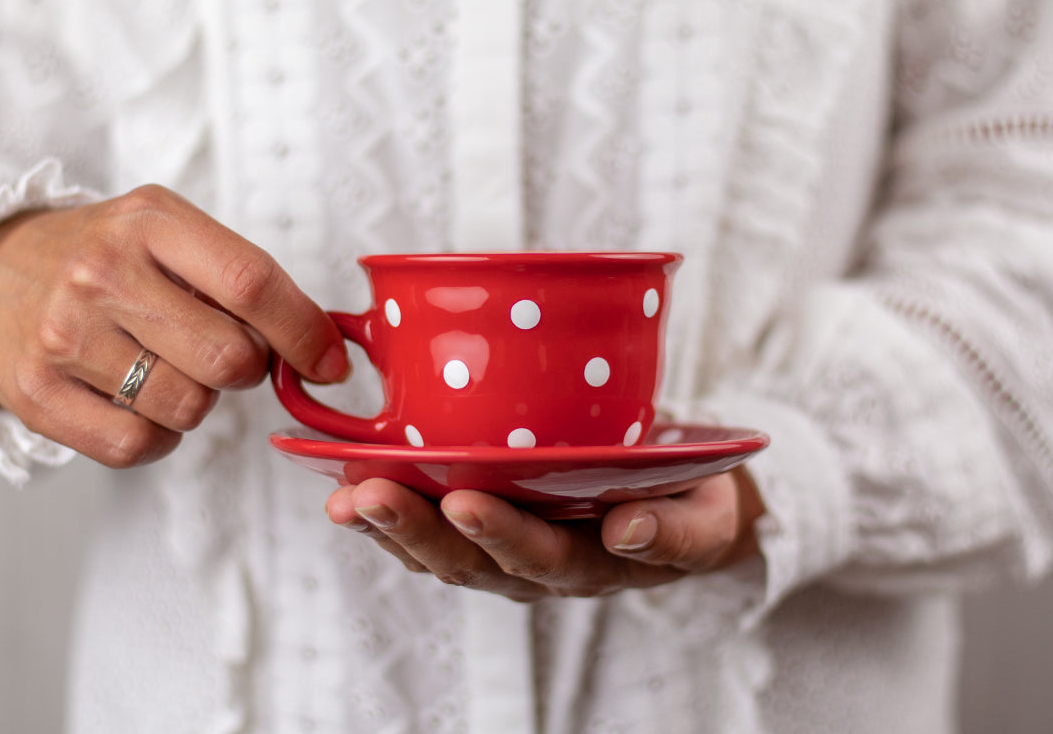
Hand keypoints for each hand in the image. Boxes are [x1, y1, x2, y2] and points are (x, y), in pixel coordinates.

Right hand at [0, 185, 348, 466]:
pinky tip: (137, 400)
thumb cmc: (109, 259)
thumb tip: (326, 350)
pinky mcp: (36, 392)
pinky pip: (138, 446)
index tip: (330, 363)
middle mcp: (102, 271)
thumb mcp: (171, 235)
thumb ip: (246, 282)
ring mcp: (64, 333)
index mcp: (151, 220)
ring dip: (198, 401)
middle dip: (245, 368)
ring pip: (189, 408)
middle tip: (220, 352)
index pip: (253, 283)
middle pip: (228, 358)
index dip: (305, 332)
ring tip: (165, 366)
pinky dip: (156, 436)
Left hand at [325, 467, 764, 601]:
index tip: (464, 502)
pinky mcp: (487, 526)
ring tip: (345, 498)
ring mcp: (508, 550)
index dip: (503, 536)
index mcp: (595, 564)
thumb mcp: (708, 515)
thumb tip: (627, 530)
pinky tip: (349, 488)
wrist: (684, 497)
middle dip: (418, 531)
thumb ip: (678, 531)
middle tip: (371, 497)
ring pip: (440, 552)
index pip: (544, 558)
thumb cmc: (694, 497)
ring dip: (390, 526)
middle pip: (472, 563)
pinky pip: (431, 531)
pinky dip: (389, 513)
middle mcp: (541, 565)